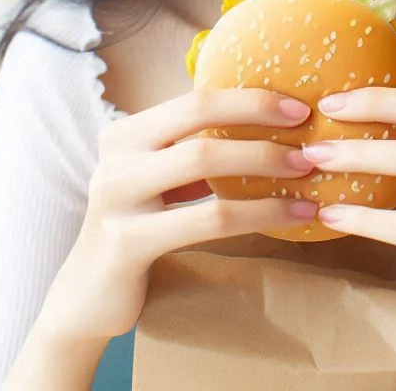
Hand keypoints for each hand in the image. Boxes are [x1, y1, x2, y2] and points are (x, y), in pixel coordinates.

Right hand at [34, 90, 316, 343]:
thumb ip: (193, 147)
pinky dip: (258, 213)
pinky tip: (292, 216)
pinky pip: (208, 219)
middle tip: (309, 139)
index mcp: (126, 131)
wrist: (87, 296)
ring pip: (205, 165)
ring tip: (307, 174)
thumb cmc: (140, 226)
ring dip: (265, 165)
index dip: (250, 98)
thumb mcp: (158, 177)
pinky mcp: (127, 241)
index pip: (196, 98)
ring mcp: (116, 197)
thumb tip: (271, 121)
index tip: (299, 108)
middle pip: (199, 118)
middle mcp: (115, 155)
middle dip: (260, 121)